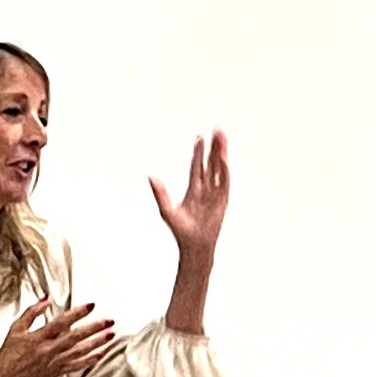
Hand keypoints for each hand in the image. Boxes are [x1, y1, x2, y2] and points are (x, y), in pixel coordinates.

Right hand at [0, 300, 115, 376]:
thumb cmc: (8, 354)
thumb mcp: (16, 329)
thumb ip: (32, 313)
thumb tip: (45, 299)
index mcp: (38, 338)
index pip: (61, 322)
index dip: (77, 313)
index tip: (90, 305)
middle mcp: (49, 350)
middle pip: (76, 337)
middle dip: (94, 328)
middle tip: (109, 321)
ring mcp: (55, 362)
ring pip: (80, 352)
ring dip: (97, 343)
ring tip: (111, 335)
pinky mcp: (57, 372)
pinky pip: (77, 366)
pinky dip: (90, 361)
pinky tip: (101, 354)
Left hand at [151, 130, 228, 260]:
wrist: (194, 245)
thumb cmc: (181, 231)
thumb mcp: (166, 210)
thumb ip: (160, 193)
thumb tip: (151, 176)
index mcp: (193, 190)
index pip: (197, 166)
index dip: (198, 152)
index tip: (200, 137)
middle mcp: (206, 189)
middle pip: (211, 163)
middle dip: (213, 148)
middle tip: (216, 130)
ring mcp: (215, 194)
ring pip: (219, 169)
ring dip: (221, 154)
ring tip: (222, 138)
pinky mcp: (222, 201)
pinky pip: (224, 182)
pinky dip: (224, 170)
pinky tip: (223, 158)